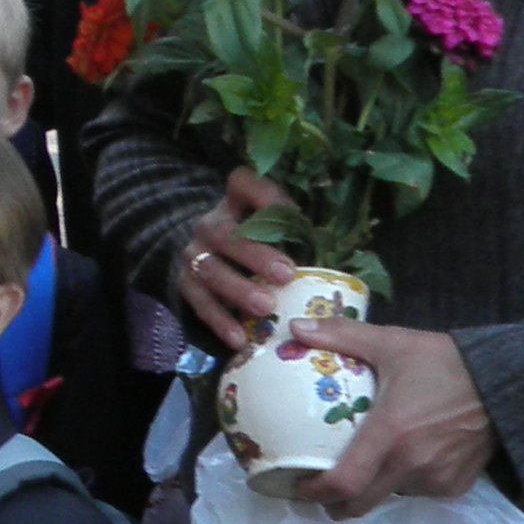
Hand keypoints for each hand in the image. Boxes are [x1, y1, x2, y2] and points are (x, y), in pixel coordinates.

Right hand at [172, 168, 301, 350]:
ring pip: (211, 270)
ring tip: (264, 308)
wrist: (202, 256)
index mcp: (234, 202)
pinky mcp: (185, 284)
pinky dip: (220, 322)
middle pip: (226, 235)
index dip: (266, 196)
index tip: (294, 213)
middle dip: (255, 255)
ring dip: (238, 290)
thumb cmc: (253, 242)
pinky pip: (200, 304)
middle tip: (286, 274)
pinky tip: (240, 339)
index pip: (243, 184)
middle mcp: (209, 225)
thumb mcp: (267, 227)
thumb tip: (338, 251)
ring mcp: (194, 255)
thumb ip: (291, 231)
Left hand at [291, 322, 494, 516]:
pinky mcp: (456, 485)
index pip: (342, 483)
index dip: (314, 492)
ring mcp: (435, 479)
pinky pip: (420, 493)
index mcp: (390, 434)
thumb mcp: (394, 343)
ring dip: (373, 489)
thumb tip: (295, 327)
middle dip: (334, 503)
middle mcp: (411, 464)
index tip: (298, 485)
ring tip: (367, 465)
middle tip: (322, 488)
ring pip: (389, 496)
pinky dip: (406, 483)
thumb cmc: (449, 362)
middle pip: (359, 504)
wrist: (511, 380)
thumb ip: (343, 335)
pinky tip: (406, 459)